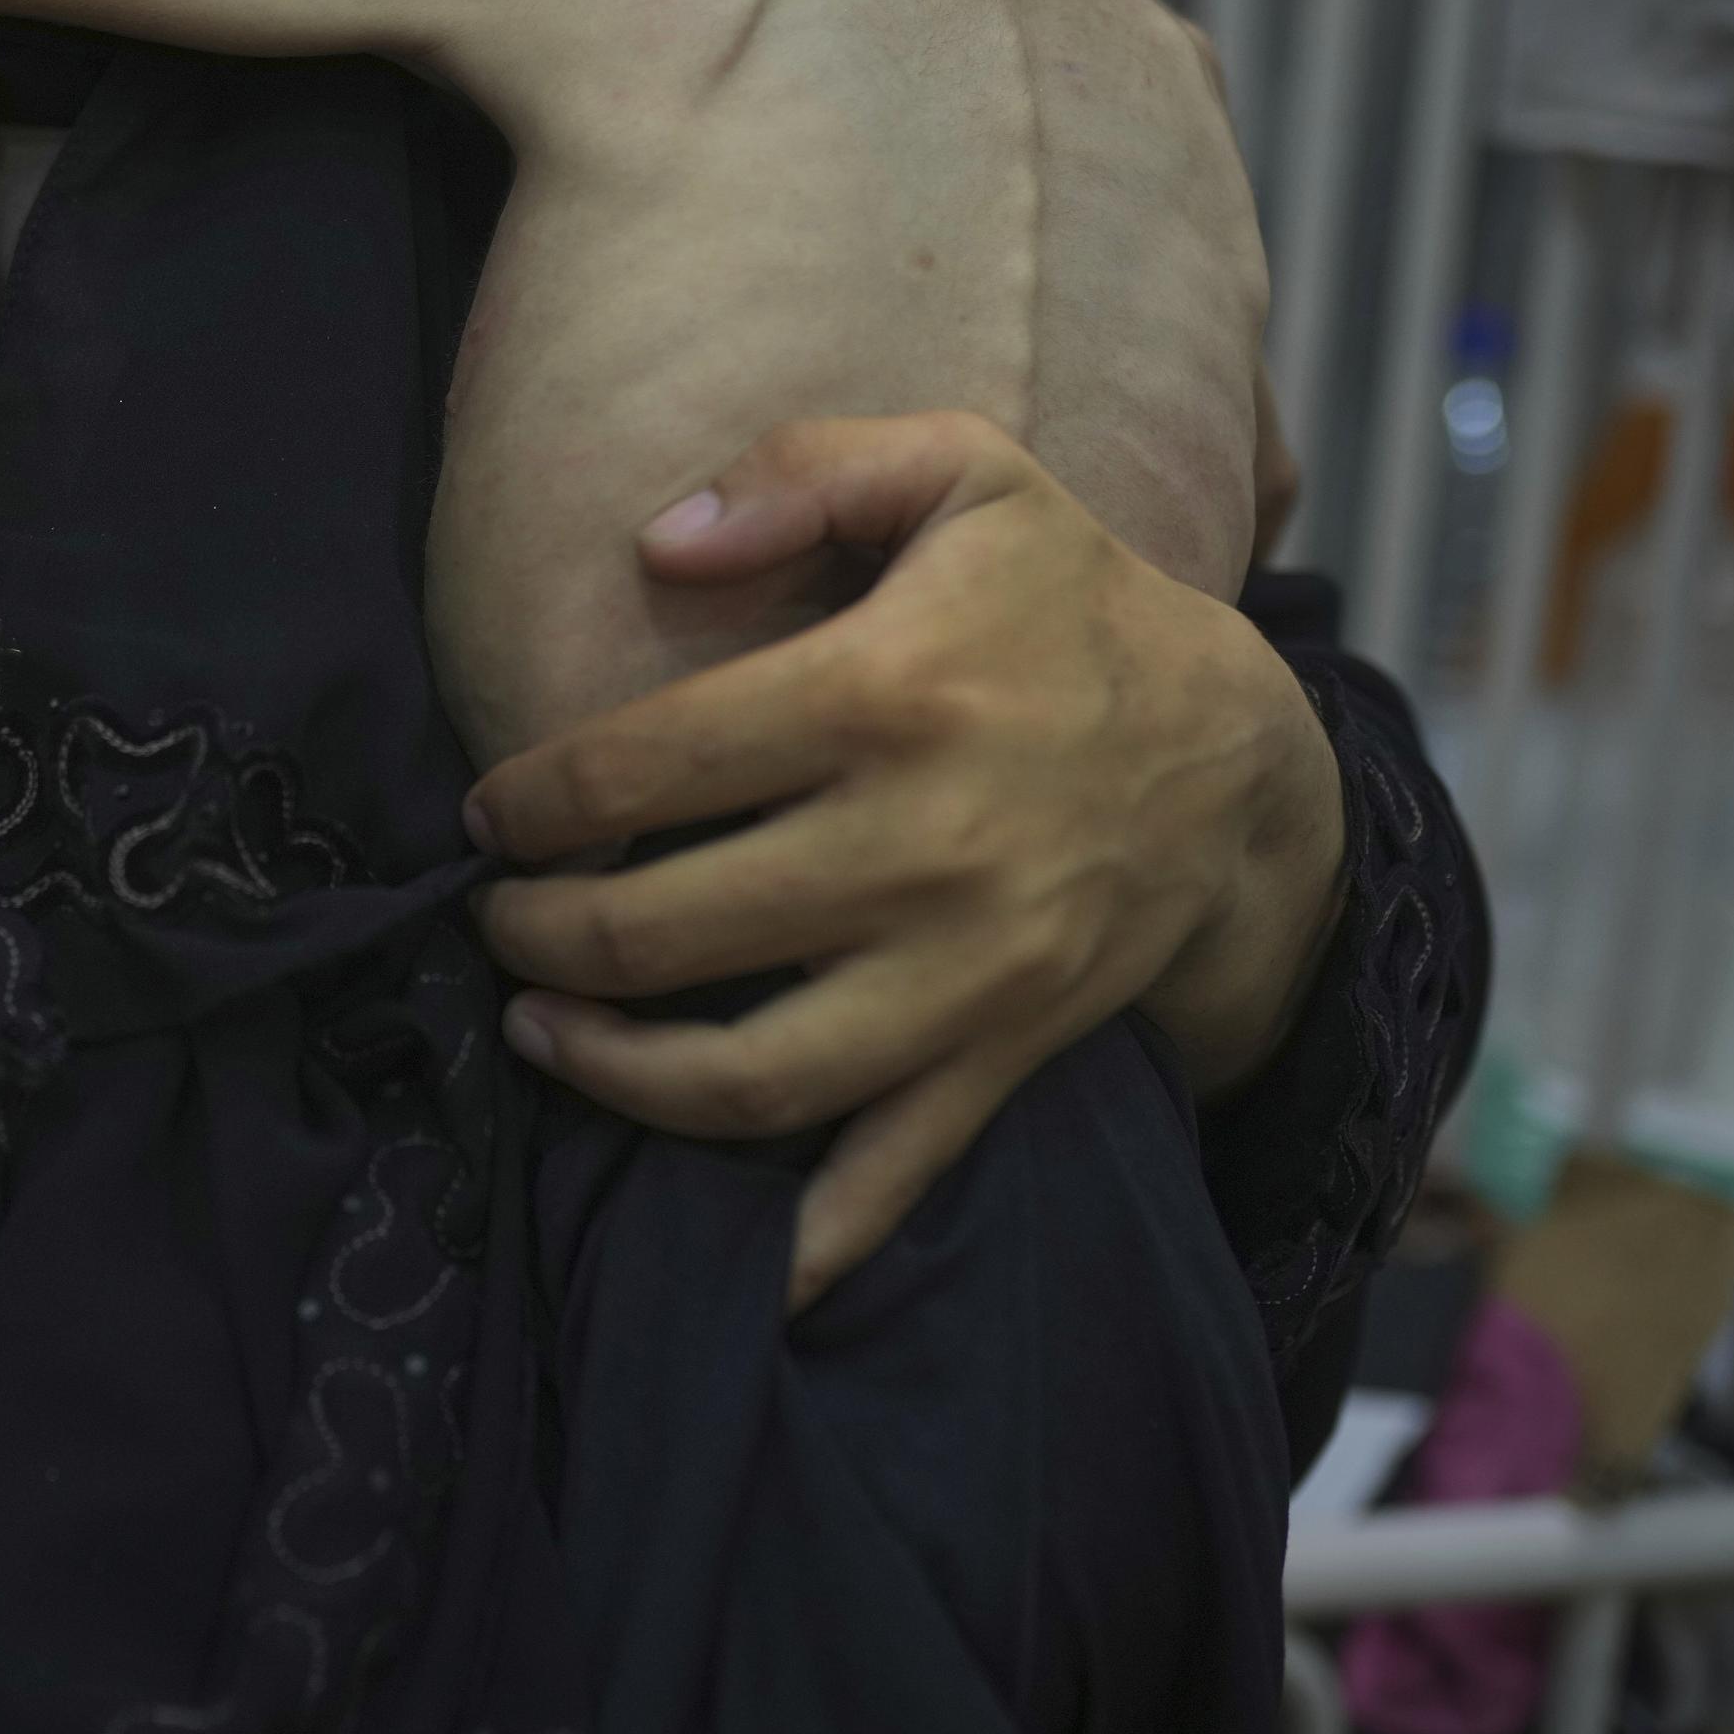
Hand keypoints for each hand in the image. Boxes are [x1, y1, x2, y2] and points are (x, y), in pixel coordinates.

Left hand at [464, 413, 1345, 1310]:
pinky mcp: (1004, 1055)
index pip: (647, 767)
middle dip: (542, 935)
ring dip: (613, 1073)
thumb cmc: (1069, 603)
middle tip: (496, 921)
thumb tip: (655, 540)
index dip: (536, 799)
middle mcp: (922, 848)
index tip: (489, 815)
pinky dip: (806, 1240)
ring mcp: (966, 973)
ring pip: (750, 1072)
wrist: (1244, 757)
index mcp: (887, 694)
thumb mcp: (964, 474)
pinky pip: (890, 1173)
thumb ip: (803, 472)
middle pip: (669, 929)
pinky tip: (718, 1261)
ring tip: (541, 1030)